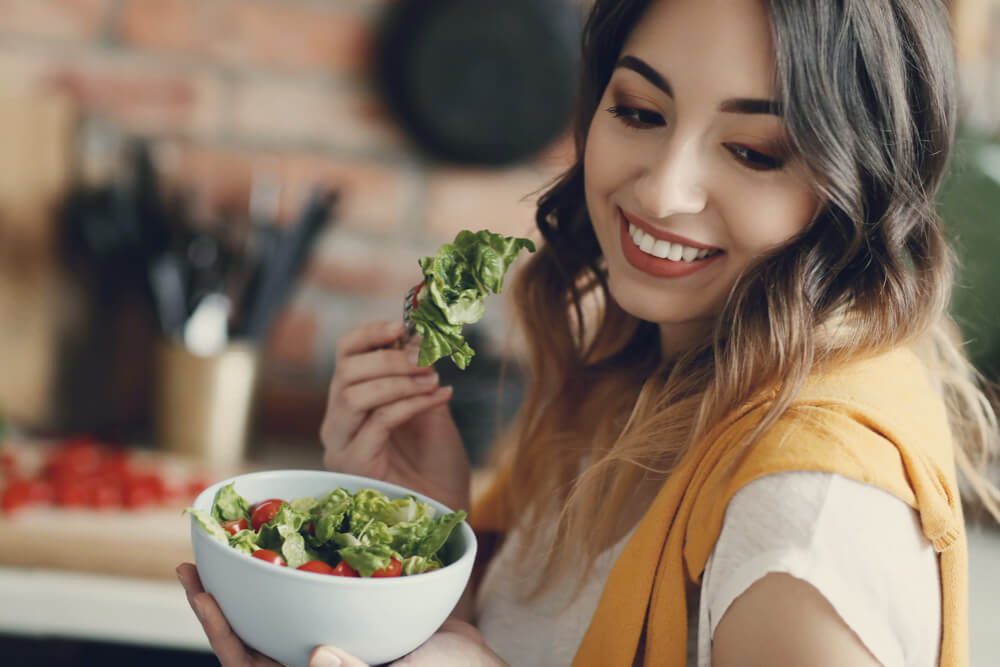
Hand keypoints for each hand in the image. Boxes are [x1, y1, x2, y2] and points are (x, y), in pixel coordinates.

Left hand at [177, 562, 504, 666]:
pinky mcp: (361, 612)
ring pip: (287, 603)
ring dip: (263, 573)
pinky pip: (327, 585)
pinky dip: (313, 560)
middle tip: (197, 556)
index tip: (200, 588)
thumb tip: (316, 653)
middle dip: (226, 593)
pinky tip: (307, 532)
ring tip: (240, 538)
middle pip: (256, 627)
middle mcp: (315, 655)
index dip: (220, 627)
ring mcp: (336, 634)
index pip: (249, 659)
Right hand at [320, 321, 469, 511]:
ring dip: (399, 380)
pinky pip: (378, 420)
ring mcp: (341, 445)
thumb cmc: (437, 462)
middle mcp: (338, 423)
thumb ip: (418, 374)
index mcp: (351, 403)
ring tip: (434, 379)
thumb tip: (418, 335)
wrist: (447, 508)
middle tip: (427, 357)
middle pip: (346, 372)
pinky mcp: (353, 465)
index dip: (369, 334)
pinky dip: (411, 403)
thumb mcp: (430, 406)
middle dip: (389, 357)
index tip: (401, 325)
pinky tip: (440, 396)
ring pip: (354, 394)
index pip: (345, 356)